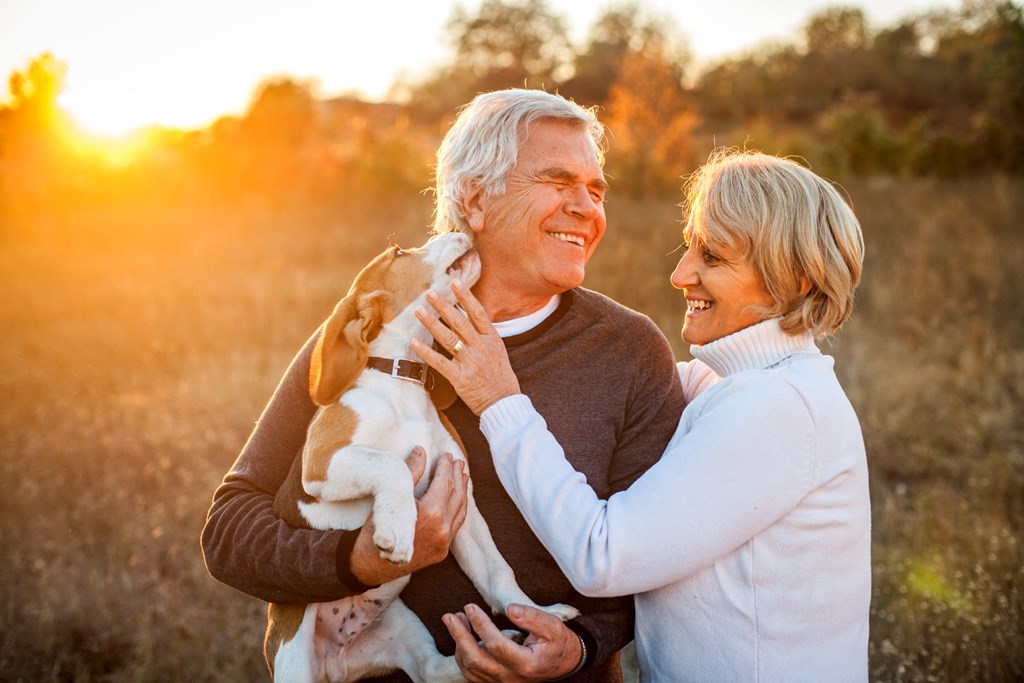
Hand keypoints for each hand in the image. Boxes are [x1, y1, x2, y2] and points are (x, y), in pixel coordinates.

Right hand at [349, 448, 468, 585]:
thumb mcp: (392, 498)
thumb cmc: (377, 529)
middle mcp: (442, 528)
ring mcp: (444, 542)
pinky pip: (456, 525)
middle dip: (457, 475)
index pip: (444, 482)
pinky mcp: (442, 551)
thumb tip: (420, 450)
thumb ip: (410, 473)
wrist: (369, 565)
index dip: (445, 466)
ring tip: (463, 476)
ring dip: (462, 491)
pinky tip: (458, 499)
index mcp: (431, 513)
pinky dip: (459, 509)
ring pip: (460, 510)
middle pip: (456, 495)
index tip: (446, 454)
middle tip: (458, 461)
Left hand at [411, 280, 521, 415]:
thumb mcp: (498, 351)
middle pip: (460, 322)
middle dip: (443, 305)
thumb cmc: (500, 377)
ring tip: (419, 311)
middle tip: (430, 293)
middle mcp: (481, 347)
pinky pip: (440, 362)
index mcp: (492, 339)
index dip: (465, 296)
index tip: (454, 282)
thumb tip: (467, 317)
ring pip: (448, 338)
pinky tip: (414, 342)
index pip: (478, 313)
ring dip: (432, 323)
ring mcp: (470, 362)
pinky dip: (426, 352)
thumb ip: (483, 335)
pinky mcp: (460, 378)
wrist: (504, 403)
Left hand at [443, 603, 583, 681]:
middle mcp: (512, 678)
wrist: (564, 663)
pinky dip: (463, 656)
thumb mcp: (553, 625)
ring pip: (471, 669)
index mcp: (526, 663)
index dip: (480, 625)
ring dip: (459, 644)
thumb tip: (509, 609)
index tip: (470, 607)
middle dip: (459, 636)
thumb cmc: (558, 642)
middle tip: (449, 615)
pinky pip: (472, 674)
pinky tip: (462, 637)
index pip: (496, 645)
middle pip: (476, 660)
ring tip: (455, 620)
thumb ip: (532, 617)